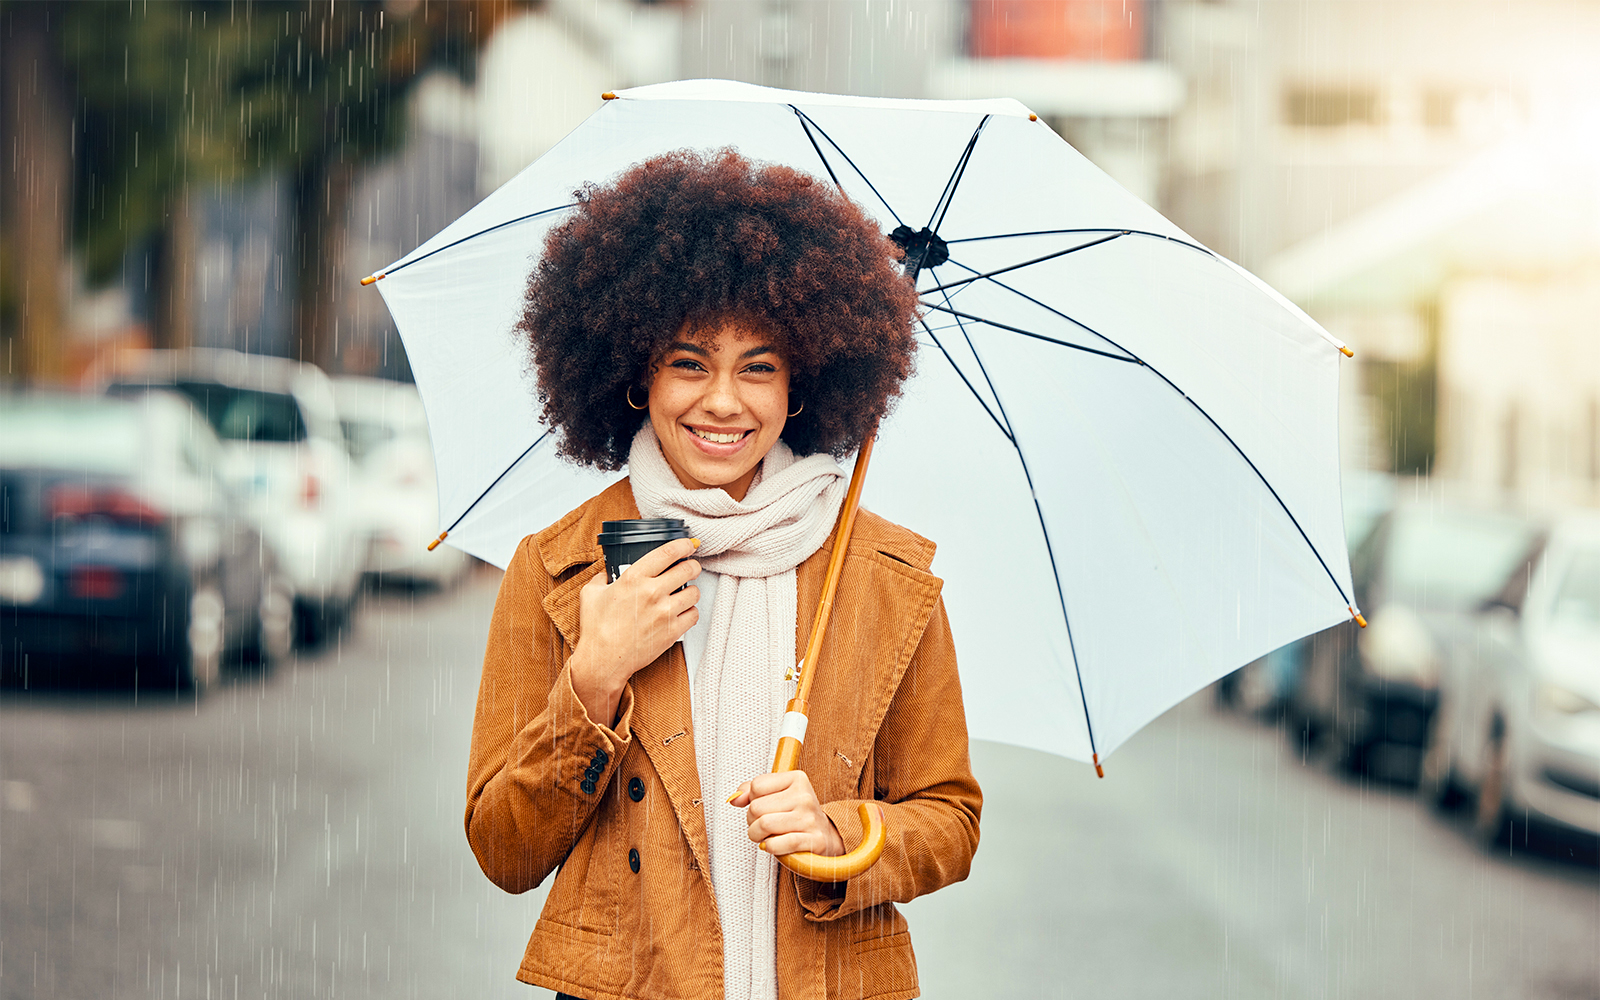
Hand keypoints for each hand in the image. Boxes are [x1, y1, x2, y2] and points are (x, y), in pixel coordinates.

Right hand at [569, 538, 700, 724]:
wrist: (603, 660)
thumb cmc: (596, 629)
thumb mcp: (590, 595)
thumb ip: (600, 579)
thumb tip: (605, 573)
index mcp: (633, 578)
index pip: (668, 552)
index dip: (683, 545)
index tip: (688, 545)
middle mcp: (652, 592)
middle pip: (688, 569)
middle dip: (692, 566)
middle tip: (691, 568)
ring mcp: (664, 612)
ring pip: (694, 592)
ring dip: (692, 590)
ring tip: (685, 593)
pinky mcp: (672, 631)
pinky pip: (693, 615)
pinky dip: (690, 612)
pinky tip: (682, 612)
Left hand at [728, 770, 844, 857]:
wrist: (825, 835)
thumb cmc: (796, 814)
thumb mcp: (777, 795)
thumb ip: (751, 791)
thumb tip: (734, 798)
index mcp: (797, 779)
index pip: (756, 786)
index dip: (753, 800)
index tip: (764, 807)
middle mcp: (805, 796)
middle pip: (756, 807)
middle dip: (752, 821)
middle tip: (762, 826)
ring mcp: (809, 818)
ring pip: (763, 825)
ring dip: (757, 835)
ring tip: (765, 836)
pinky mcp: (813, 840)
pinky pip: (776, 844)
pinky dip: (769, 847)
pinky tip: (773, 845)